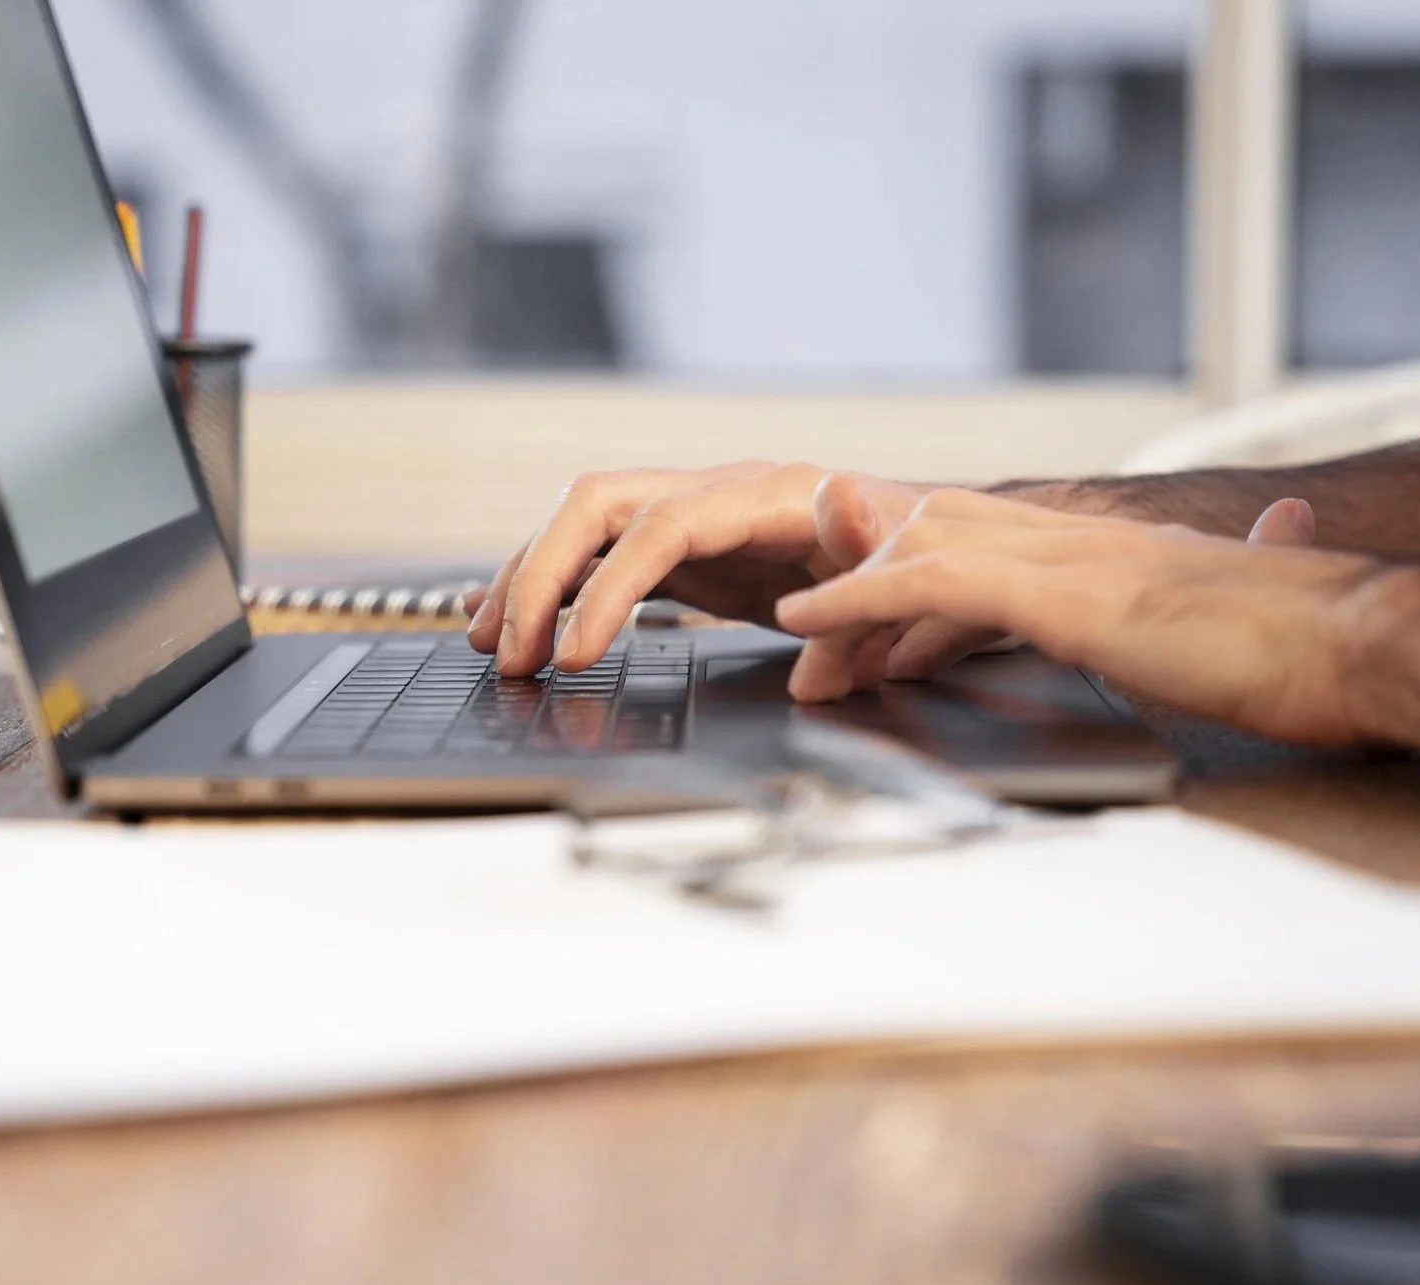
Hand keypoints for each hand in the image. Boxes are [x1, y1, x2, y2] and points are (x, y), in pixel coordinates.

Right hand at [463, 463, 926, 674]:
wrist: (925, 548)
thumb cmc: (917, 562)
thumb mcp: (909, 564)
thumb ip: (872, 549)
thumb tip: (841, 507)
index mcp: (766, 496)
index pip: (660, 528)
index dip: (608, 589)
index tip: (576, 655)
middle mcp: (716, 492)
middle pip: (596, 506)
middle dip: (541, 577)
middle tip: (512, 655)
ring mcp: (692, 514)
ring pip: (583, 525)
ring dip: (530, 580)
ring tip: (494, 647)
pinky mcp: (684, 548)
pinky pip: (598, 553)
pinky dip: (551, 582)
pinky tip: (505, 612)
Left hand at [775, 490, 1386, 745]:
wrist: (1365, 643)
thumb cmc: (1311, 650)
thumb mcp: (1232, 623)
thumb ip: (1214, 599)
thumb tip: (1261, 564)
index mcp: (1112, 550)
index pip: (987, 546)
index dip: (918, 584)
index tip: (876, 640)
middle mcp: (1080, 539)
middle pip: (937, 533)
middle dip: (865, 588)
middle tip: (816, 649)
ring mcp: (1069, 556)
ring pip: (920, 546)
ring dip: (848, 602)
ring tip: (800, 657)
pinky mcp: (1064, 591)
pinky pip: (932, 578)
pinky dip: (860, 597)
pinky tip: (812, 624)